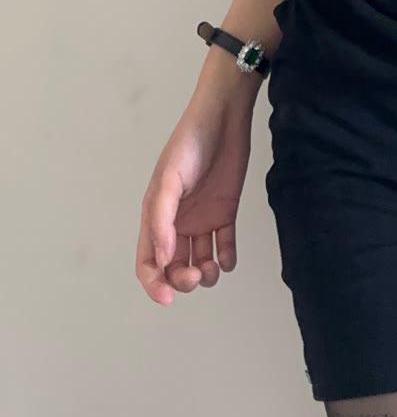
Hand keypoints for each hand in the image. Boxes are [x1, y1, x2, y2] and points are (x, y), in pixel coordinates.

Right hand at [135, 89, 254, 305]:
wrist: (224, 117)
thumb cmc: (190, 144)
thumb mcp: (169, 179)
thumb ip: (163, 219)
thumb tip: (162, 260)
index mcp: (156, 216)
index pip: (148, 261)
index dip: (154, 284)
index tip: (168, 298)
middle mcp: (177, 222)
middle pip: (174, 266)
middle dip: (183, 280)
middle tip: (197, 276)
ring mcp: (202, 217)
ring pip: (200, 260)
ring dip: (206, 273)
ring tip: (214, 268)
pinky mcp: (226, 211)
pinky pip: (225, 244)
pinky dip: (227, 258)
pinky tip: (228, 258)